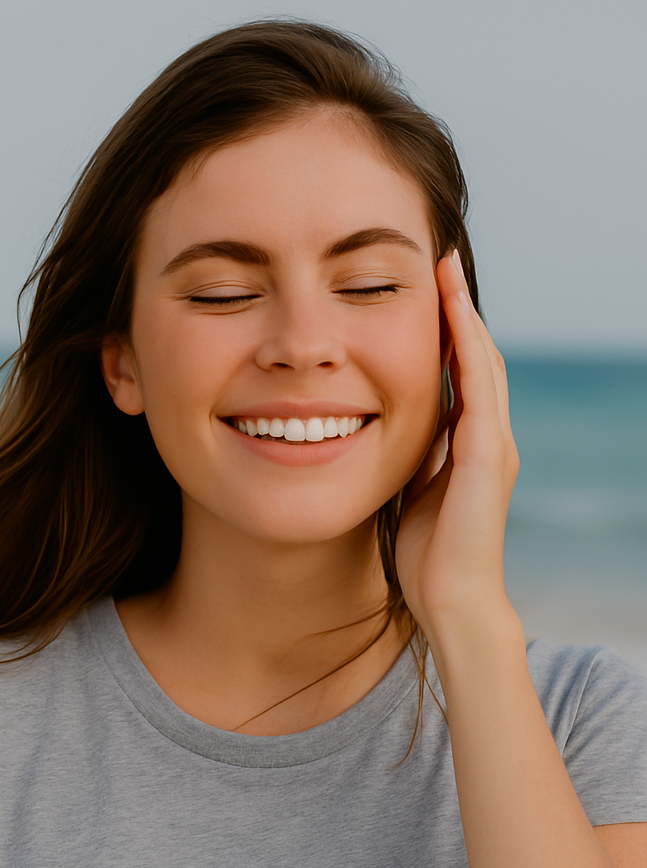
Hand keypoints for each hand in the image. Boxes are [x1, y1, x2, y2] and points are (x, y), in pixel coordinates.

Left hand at [394, 250, 519, 645]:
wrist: (453, 602)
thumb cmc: (427, 555)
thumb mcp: (409, 490)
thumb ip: (408, 457)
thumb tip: (379, 429)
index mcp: (466, 442)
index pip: (457, 371)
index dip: (442, 329)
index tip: (421, 289)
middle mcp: (486, 435)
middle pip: (474, 355)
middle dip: (455, 307)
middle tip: (438, 260)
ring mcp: (492, 444)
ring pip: (481, 361)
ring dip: (463, 314)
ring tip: (445, 271)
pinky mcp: (486, 458)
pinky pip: (478, 389)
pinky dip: (467, 349)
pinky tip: (453, 316)